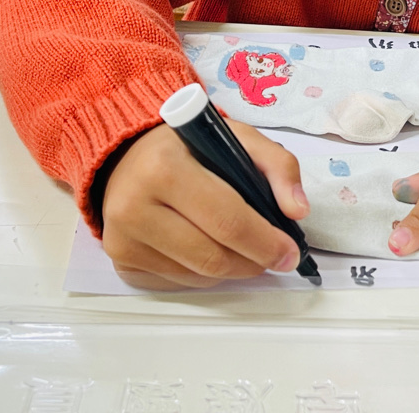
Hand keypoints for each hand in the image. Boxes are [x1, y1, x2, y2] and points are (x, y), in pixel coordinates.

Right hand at [102, 119, 308, 289]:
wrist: (127, 151)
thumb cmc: (187, 145)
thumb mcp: (236, 136)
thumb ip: (276, 165)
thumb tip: (297, 210)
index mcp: (165, 168)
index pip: (226, 220)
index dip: (265, 242)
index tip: (290, 252)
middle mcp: (135, 206)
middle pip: (211, 256)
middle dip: (254, 261)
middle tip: (277, 257)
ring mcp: (123, 238)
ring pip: (197, 275)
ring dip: (232, 268)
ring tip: (246, 248)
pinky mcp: (121, 260)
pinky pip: (177, 281)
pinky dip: (204, 272)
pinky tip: (211, 247)